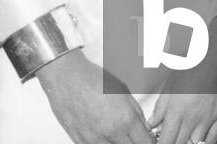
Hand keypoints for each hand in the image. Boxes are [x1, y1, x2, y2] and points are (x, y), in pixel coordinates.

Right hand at [36, 49, 153, 143]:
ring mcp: (95, 140)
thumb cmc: (93, 79)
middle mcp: (111, 133)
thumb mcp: (123, 91)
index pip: (145, 143)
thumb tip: (144, 127)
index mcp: (125, 119)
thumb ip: (136, 112)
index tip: (150, 140)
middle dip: (136, 143)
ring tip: (119, 135)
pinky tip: (106, 136)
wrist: (66, 78)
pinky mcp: (81, 143)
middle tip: (135, 137)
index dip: (150, 142)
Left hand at [150, 18, 216, 143]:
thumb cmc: (196, 59)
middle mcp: (194, 117)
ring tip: (182, 140)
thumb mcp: (172, 79)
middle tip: (168, 139)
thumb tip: (153, 123)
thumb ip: (162, 106)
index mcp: (178, 108)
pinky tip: (198, 142)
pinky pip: (213, 139)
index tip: (157, 143)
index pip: (166, 140)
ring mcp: (210, 118)